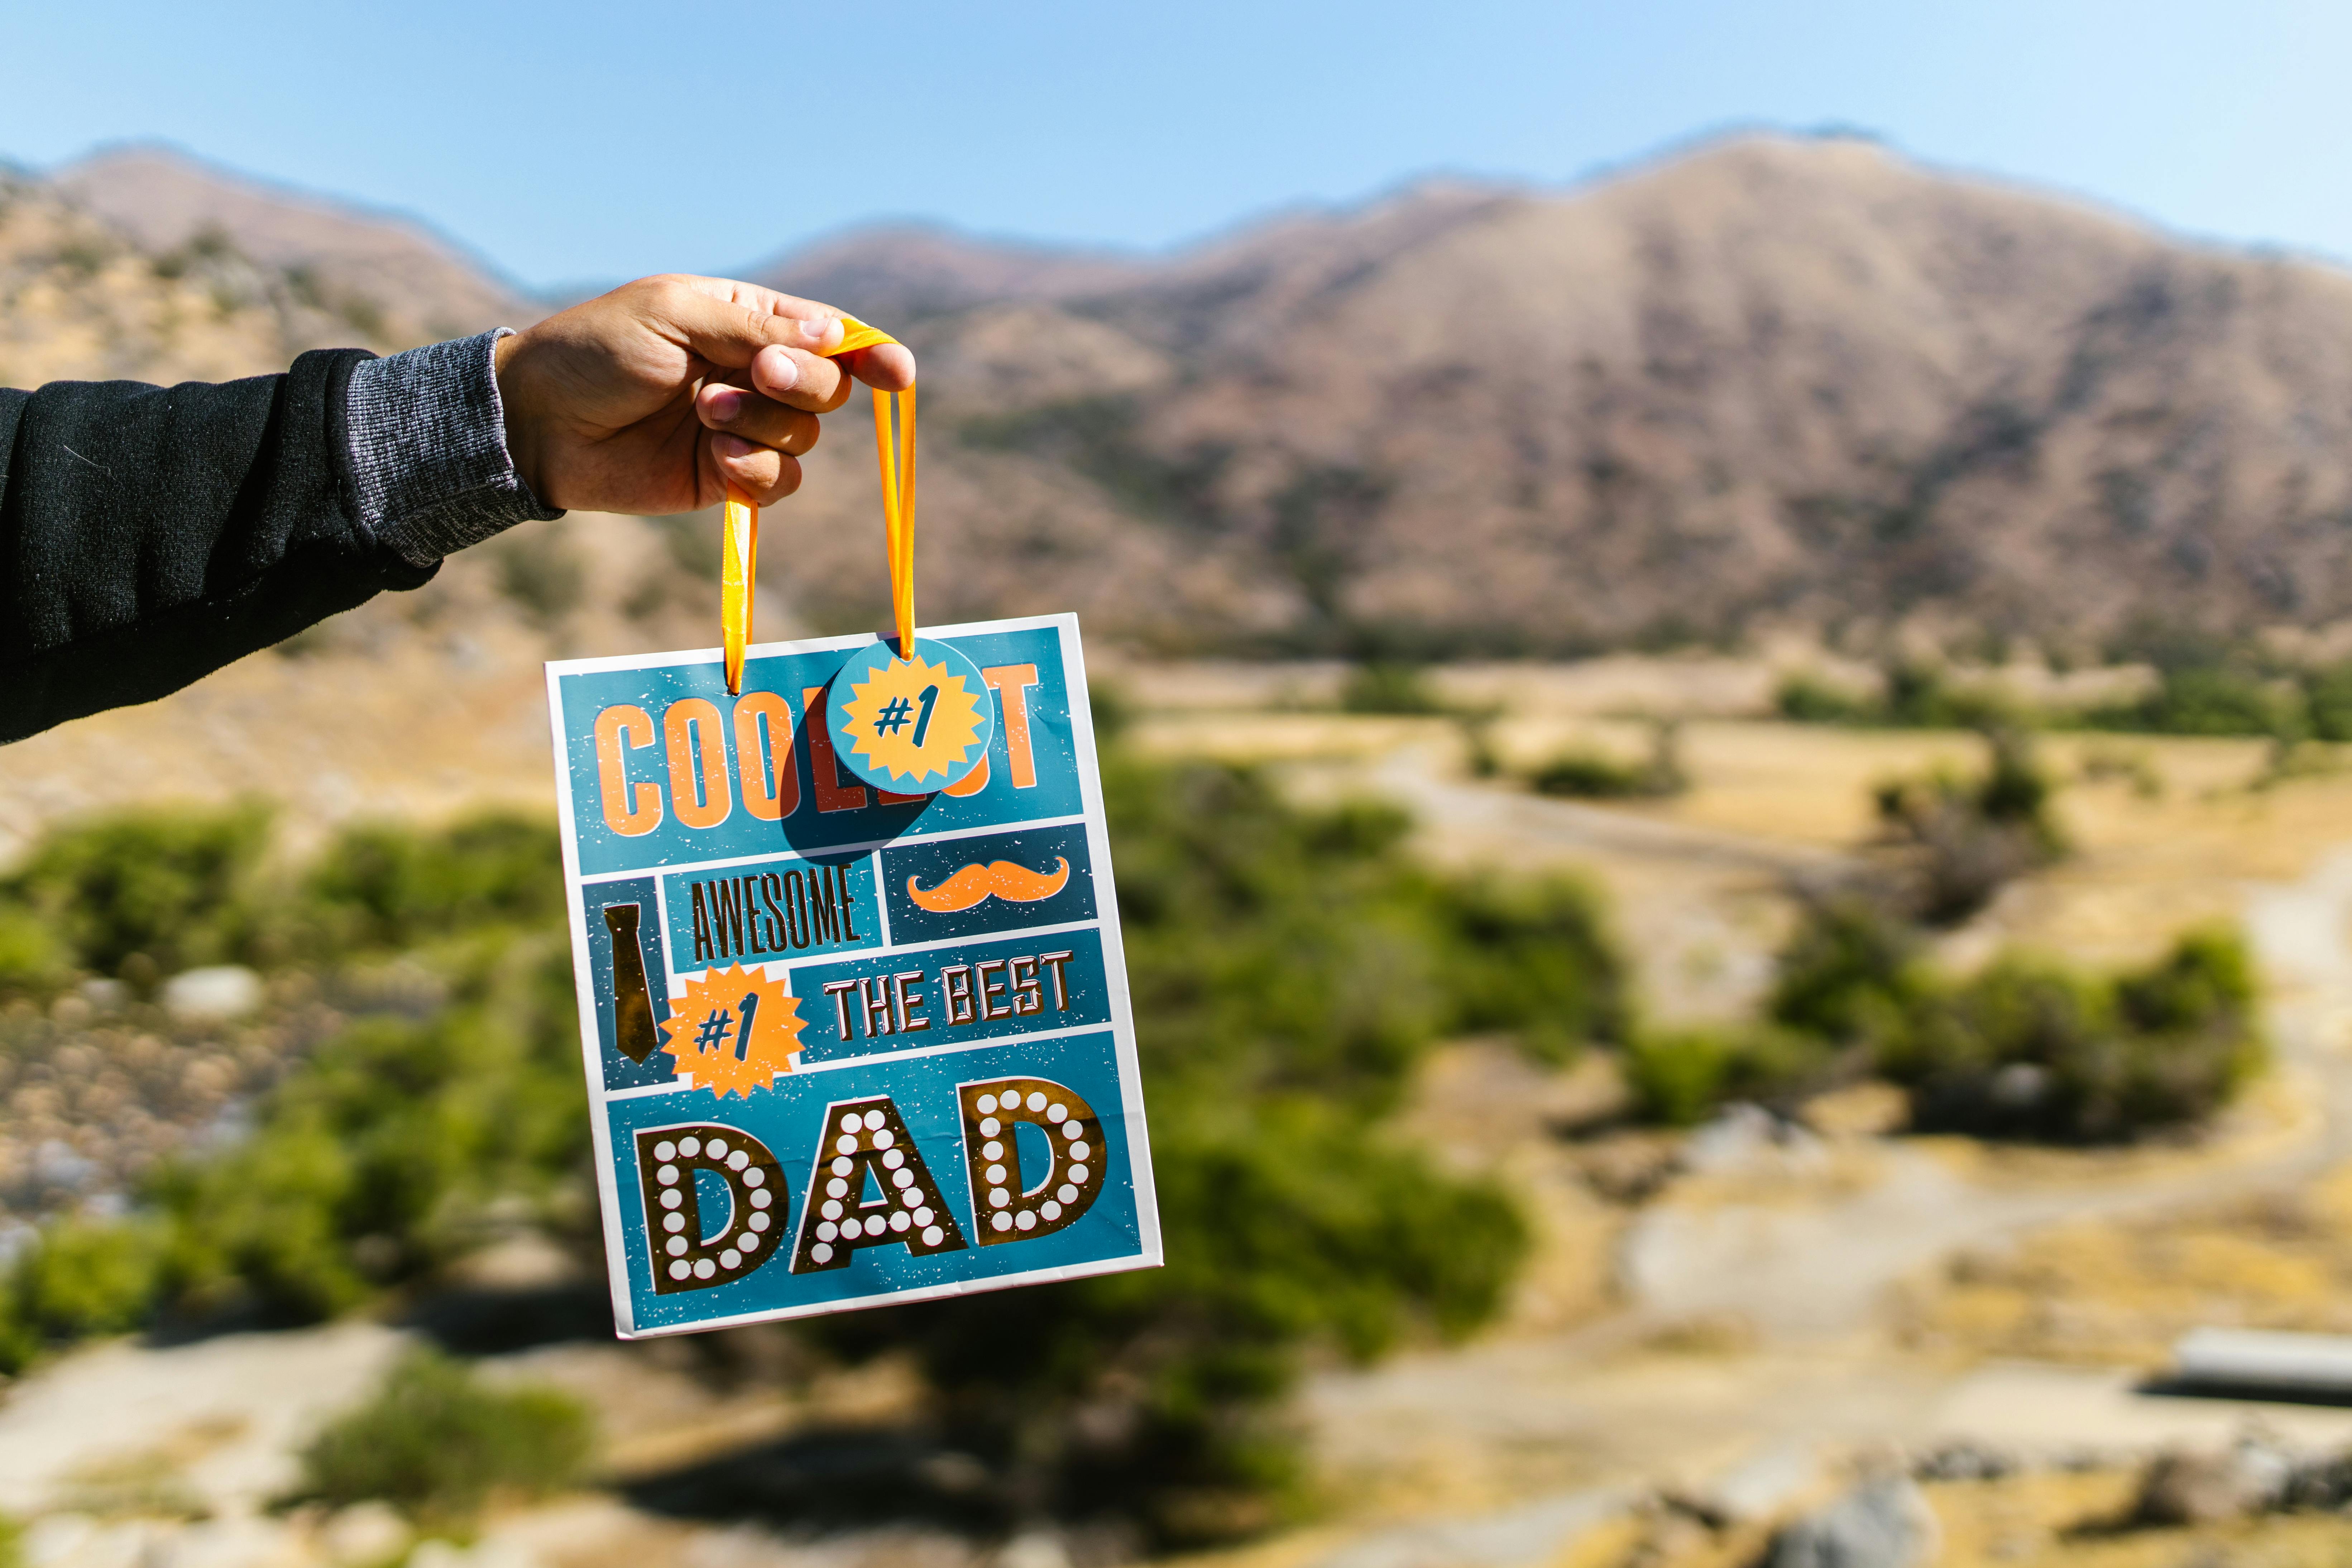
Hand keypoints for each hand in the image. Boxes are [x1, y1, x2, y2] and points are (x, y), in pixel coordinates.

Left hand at [492, 274, 917, 513]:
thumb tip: (835, 334)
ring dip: (762, 425)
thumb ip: (755, 326)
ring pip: (805, 438)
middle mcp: (754, 375)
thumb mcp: (676, 316)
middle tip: (753, 374)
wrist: (538, 421)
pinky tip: (715, 456)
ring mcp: (743, 428)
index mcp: (747, 322)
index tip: (897, 373)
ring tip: (703, 413)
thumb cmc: (597, 350)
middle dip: (800, 383)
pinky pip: (778, 482)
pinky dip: (756, 470)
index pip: (829, 337)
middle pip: (829, 388)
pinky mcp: (726, 477)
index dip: (869, 353)